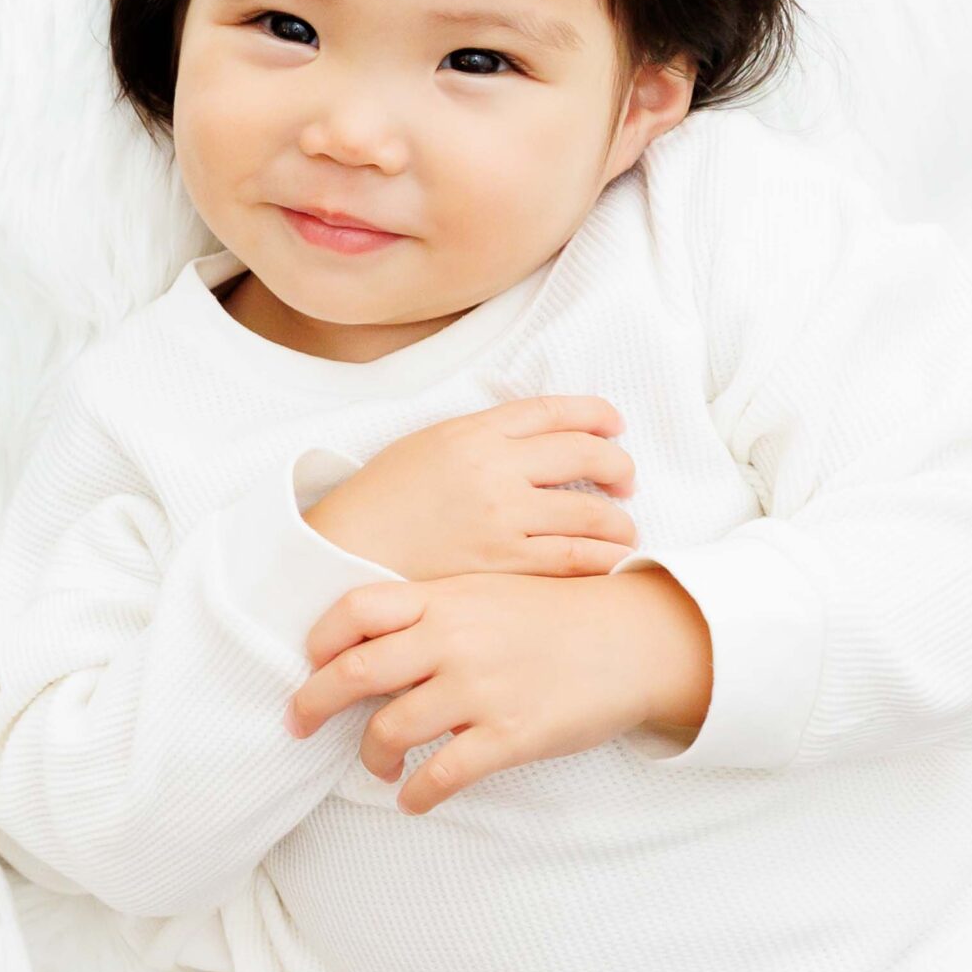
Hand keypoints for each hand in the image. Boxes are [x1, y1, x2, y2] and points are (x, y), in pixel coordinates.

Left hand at [285, 569, 712, 813]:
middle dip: (313, 703)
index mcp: (443, 599)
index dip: (319, 639)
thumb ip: (430, 611)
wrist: (631, 640)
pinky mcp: (511, 734)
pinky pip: (442, 775)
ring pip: (390, 730)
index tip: (308, 663)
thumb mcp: (486, 593)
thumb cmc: (553, 617)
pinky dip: (416, 794)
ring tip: (378, 766)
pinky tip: (413, 800)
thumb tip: (367, 640)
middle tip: (298, 724)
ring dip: (371, 756)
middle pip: (354, 673)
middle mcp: (453, 639)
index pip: (355, 611)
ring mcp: (481, 688)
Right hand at [304, 396, 637, 580]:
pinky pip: (574, 558)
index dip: (596, 414)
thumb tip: (534, 438)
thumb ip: (480, 436)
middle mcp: (493, 466)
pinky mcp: (502, 561)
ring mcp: (501, 515)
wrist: (345, 548)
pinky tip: (610, 561)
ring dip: (619, 521)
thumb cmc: (382, 499)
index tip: (614, 425)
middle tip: (625, 481)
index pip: (553, 410)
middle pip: (585, 453)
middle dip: (618, 465)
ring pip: (591, 512)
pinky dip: (603, 559)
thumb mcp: (426, 445)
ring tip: (623, 530)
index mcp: (472, 431)